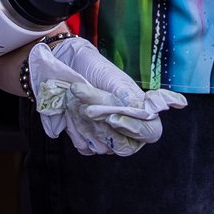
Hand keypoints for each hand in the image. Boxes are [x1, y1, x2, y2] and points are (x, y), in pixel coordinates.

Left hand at [28, 36, 186, 155]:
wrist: (63, 65)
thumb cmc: (91, 67)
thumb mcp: (111, 77)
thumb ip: (127, 95)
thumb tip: (141, 111)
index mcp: (139, 110)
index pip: (150, 131)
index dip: (135, 128)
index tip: (113, 118)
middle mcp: (126, 128)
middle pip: (126, 145)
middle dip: (105, 127)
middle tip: (89, 109)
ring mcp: (106, 137)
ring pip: (104, 147)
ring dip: (88, 126)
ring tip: (76, 102)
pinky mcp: (87, 142)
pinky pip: (86, 147)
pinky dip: (77, 131)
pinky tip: (71, 113)